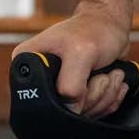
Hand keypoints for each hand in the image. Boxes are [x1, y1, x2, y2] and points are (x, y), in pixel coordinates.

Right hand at [11, 3, 132, 118]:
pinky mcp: (76, 96)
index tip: (86, 75)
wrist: (111, 23)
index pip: (45, 104)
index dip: (73, 97)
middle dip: (94, 95)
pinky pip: (95, 113)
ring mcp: (58, 90)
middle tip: (101, 72)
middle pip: (68, 114)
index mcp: (28, 68)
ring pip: (84, 114)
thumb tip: (70, 111)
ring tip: (109, 73)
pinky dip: (110, 97)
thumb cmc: (95, 29)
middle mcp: (38, 81)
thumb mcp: (81, 53)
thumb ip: (71, 86)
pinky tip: (111, 78)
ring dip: (106, 94)